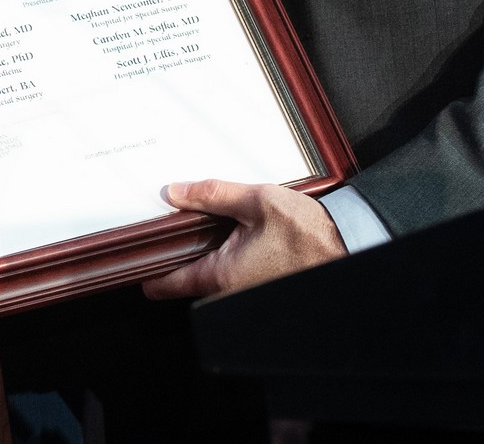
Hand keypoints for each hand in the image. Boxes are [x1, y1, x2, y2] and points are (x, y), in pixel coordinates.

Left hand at [140, 179, 346, 300]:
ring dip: (202, 248)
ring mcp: (246, 292)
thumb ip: (213, 195)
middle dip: (176, 250)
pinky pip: (231, 271)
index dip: (147, 270)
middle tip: (165, 222)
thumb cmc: (310, 232)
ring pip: (210, 272)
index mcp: (221, 275)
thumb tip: (174, 192)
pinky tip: (229, 228)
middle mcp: (230, 291)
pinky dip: (223, 251)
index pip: (168, 283)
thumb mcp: (258, 201)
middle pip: (187, 274)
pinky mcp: (261, 285)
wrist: (351, 248)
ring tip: (196, 218)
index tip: (132, 259)